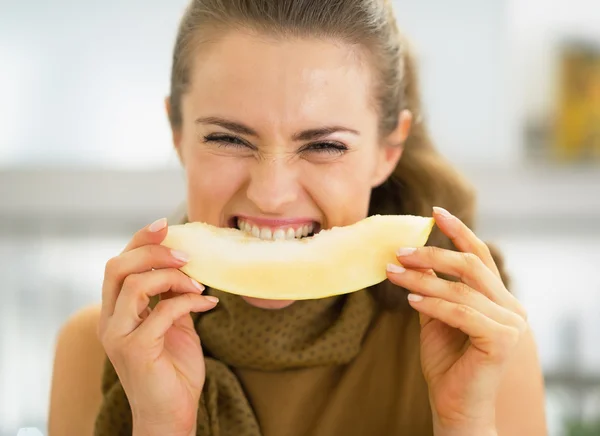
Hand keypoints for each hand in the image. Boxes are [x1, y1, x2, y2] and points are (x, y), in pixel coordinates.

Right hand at [97, 218, 218, 435]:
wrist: (171, 414)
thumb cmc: (173, 370)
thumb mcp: (174, 325)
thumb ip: (173, 297)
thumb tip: (188, 266)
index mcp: (117, 312)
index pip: (119, 265)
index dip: (140, 241)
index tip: (166, 226)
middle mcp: (110, 321)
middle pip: (118, 267)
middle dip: (153, 251)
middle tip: (186, 254)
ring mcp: (118, 335)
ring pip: (135, 284)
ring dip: (172, 276)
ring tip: (198, 284)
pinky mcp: (134, 350)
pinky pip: (162, 311)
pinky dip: (189, 301)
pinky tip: (208, 304)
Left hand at [386, 207, 527, 434]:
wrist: (455, 406)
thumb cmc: (447, 362)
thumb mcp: (436, 317)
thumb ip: (433, 290)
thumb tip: (411, 258)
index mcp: (500, 299)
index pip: (480, 257)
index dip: (459, 232)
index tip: (435, 212)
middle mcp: (512, 308)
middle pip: (470, 267)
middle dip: (432, 255)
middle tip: (399, 252)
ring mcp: (511, 324)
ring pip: (460, 289)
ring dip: (422, 279)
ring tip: (393, 273)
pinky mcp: (502, 340)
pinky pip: (460, 312)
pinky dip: (432, 303)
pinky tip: (409, 299)